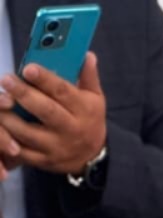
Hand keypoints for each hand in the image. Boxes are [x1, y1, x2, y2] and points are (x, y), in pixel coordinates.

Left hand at [0, 52, 105, 174]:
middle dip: (24, 95)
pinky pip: (21, 151)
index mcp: (84, 110)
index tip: (28, 68)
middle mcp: (71, 129)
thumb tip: (87, 54)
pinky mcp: (44, 160)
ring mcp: (56, 147)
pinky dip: (6, 139)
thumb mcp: (95, 98)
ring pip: (28, 133)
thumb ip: (88, 76)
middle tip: (6, 79)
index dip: (45, 80)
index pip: (64, 92)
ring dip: (8, 117)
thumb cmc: (89, 120)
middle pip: (46, 111)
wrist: (92, 157)